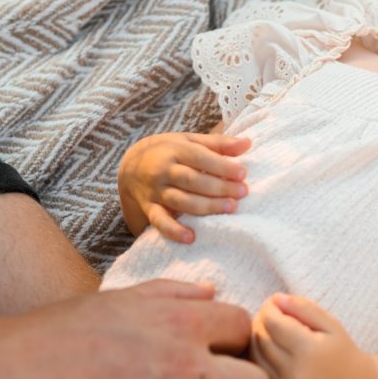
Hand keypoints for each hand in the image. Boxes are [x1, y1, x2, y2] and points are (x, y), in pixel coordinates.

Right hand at [0, 279, 266, 378]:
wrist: (13, 375)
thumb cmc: (63, 334)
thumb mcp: (121, 300)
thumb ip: (173, 294)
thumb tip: (211, 293)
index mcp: (181, 324)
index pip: (242, 326)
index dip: (232, 335)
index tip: (217, 344)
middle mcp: (186, 367)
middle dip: (239, 376)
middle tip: (214, 374)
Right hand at [118, 132, 251, 241]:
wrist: (130, 164)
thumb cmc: (169, 151)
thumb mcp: (190, 140)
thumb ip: (218, 143)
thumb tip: (248, 143)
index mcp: (175, 150)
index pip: (200, 157)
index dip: (221, 166)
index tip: (242, 174)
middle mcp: (163, 170)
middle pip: (192, 180)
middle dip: (219, 187)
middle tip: (242, 192)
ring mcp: (155, 191)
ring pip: (181, 200)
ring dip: (206, 206)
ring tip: (230, 209)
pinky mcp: (149, 208)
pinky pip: (159, 221)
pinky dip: (173, 231)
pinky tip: (191, 237)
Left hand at [251, 293, 376, 378]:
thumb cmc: (341, 351)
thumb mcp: (331, 324)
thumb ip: (304, 307)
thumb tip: (276, 298)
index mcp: (310, 352)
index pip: (274, 323)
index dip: (269, 307)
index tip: (274, 300)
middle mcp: (294, 373)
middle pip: (261, 338)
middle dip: (261, 319)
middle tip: (270, 310)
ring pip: (255, 355)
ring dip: (256, 336)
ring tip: (269, 326)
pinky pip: (258, 370)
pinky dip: (257, 354)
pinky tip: (268, 344)